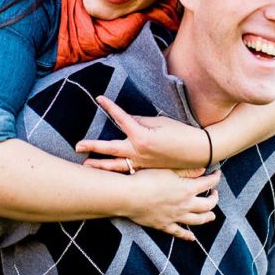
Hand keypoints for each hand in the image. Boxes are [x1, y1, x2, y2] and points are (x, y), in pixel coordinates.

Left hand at [75, 96, 211, 170]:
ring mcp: (141, 163)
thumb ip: (139, 121)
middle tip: (77, 146)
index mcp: (141, 136)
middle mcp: (138, 151)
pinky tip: (108, 175)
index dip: (110, 107)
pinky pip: (128, 172)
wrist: (197, 151)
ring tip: (86, 166)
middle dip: (93, 147)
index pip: (121, 118)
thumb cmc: (180, 133)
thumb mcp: (159, 122)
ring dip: (100, 166)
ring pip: (116, 166)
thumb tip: (125, 120)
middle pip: (110, 149)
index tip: (99, 98)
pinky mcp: (146, 170)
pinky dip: (117, 173)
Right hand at [124, 168, 220, 241]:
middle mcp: (185, 205)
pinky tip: (192, 238)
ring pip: (197, 220)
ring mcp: (176, 217)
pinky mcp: (164, 225)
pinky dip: (187, 236)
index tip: (218, 174)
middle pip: (207, 205)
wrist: (129, 196)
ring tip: (212, 216)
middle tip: (215, 194)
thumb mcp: (168, 170)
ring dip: (207, 217)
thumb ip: (187, 171)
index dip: (215, 178)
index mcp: (187, 189)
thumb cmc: (146, 178)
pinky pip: (179, 232)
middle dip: (214, 199)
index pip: (208, 183)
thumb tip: (203, 170)